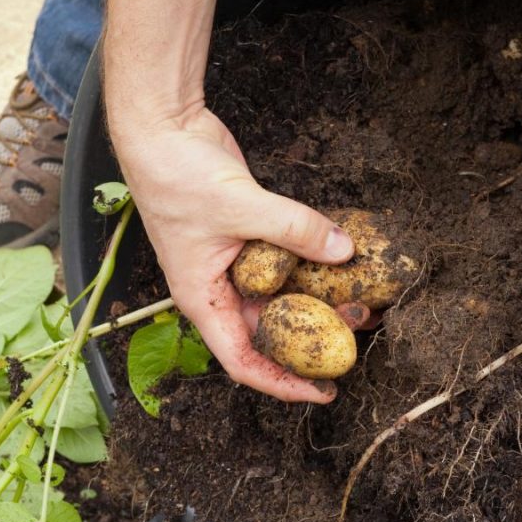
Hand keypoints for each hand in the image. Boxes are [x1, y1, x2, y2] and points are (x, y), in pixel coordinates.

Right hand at [112, 107, 358, 403]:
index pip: (244, 361)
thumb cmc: (176, 176)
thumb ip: (295, 230)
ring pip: (280, 297)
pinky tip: (338, 264)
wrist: (162, 129)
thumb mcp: (241, 206)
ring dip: (316, 302)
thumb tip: (343, 252)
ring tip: (358, 303)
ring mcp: (234, 264)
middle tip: (355, 337)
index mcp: (204, 299)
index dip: (283, 383)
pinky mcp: (249, 238)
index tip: (322, 391)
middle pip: (269, 332)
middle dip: (311, 340)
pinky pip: (284, 263)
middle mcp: (219, 290)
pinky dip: (309, 266)